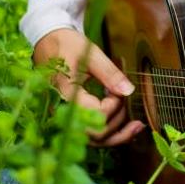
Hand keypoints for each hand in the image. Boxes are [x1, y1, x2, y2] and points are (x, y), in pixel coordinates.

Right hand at [33, 27, 144, 146]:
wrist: (47, 43)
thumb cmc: (66, 45)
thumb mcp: (90, 54)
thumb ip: (110, 74)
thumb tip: (129, 91)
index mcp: (66, 94)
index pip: (95, 114)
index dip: (114, 105)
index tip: (117, 89)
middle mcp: (63, 112)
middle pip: (96, 134)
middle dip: (118, 120)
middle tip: (125, 100)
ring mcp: (66, 118)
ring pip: (94, 140)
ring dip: (117, 135)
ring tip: (137, 126)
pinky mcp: (71, 118)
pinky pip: (90, 134)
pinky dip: (109, 134)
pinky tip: (126, 129)